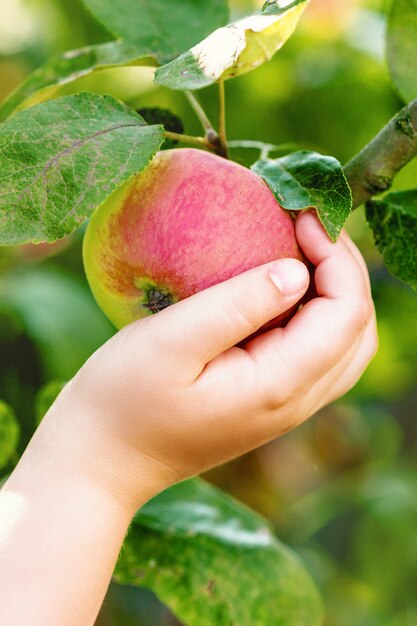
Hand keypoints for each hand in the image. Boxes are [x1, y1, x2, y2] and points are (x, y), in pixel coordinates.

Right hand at [61, 211, 376, 509]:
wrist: (106, 459)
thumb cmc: (123, 400)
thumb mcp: (170, 342)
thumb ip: (236, 306)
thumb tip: (296, 270)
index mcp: (279, 386)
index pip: (346, 314)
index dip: (338, 258)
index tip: (301, 213)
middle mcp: (296, 402)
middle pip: (357, 329)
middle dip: (345, 269)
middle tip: (306, 224)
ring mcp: (286, 406)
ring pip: (344, 344)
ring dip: (335, 290)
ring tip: (300, 246)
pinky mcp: (269, 400)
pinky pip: (315, 351)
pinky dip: (314, 311)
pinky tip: (278, 285)